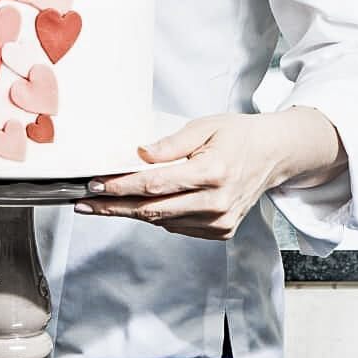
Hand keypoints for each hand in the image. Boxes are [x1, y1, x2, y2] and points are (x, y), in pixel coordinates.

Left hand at [76, 107, 346, 239]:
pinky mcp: (221, 231)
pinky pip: (177, 227)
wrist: (273, 155)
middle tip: (84, 202)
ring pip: (162, 221)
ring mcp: (220, 221)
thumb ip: (171, 143)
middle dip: (114, 206)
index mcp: (214, 172)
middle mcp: (217, 202)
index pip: (156, 184)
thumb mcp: (205, 126)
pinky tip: (140, 205)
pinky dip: (157, 216)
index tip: (95, 184)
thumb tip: (140, 155)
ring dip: (130, 213)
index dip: (121, 186)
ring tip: (102, 204)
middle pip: (153, 209)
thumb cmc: (238, 136)